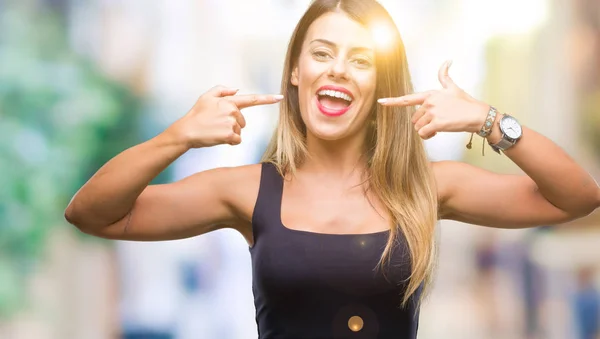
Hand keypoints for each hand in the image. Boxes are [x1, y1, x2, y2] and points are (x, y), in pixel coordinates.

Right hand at [166, 85, 282, 147]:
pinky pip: (237, 140)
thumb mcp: (206, 96)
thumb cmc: (196, 115)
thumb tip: (236, 90)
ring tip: (215, 130)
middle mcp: (232, 110)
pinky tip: (218, 137)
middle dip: (233, 125)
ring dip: (230, 133)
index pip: (252, 99)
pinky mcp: (230, 135)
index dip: (268, 98)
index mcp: (229, 101)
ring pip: (239, 132)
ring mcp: (232, 123)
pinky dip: (229, 142)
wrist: (186, 131)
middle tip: (216, 124)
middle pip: (243, 122)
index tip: (280, 97)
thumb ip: (222, 90)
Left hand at [377, 60, 488, 139]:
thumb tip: (447, 60)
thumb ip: (445, 76)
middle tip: (436, 122)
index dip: (393, 101)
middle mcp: (429, 102)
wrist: (477, 114)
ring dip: (426, 130)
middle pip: (414, 119)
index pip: (407, 98)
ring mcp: (432, 112)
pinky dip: (428, 136)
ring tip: (439, 126)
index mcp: (430, 94)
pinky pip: (423, 134)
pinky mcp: (437, 123)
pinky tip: (438, 131)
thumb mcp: (453, 87)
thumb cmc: (465, 103)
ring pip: (418, 127)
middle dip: (422, 123)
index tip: (380, 102)